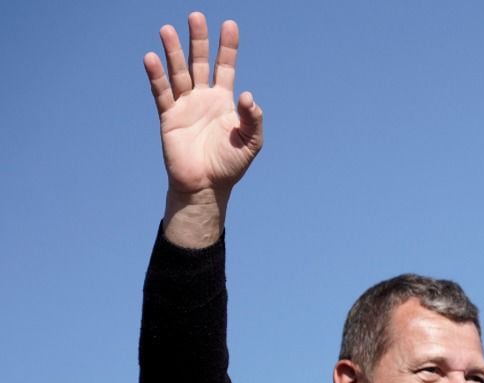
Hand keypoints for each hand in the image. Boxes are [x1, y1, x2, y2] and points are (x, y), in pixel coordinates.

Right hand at [143, 14, 262, 246]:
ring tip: (167, 29)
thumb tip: (248, 95)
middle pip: (199, 62)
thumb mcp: (251, 142)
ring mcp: (184, 105)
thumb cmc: (230, 165)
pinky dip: (156, 76)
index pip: (226, 67)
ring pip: (178, 72)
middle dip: (198, 40)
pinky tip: (151, 57)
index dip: (228, 47)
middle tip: (196, 16)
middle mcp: (202, 98)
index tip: (229, 24)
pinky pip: (161, 92)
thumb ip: (253, 119)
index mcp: (224, 102)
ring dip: (173, 51)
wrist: (206, 186)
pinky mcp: (168, 117)